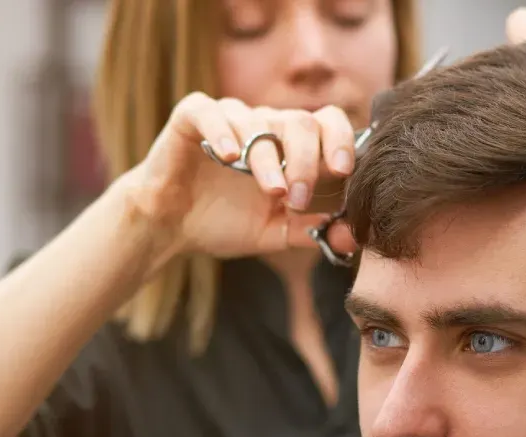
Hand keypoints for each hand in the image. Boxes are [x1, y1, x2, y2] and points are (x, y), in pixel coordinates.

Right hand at [124, 95, 357, 260]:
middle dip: (307, 160)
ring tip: (272, 191)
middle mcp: (266, 126)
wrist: (173, 226)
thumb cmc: (227, 223)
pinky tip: (230, 155)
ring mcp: (231, 118)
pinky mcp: (192, 118)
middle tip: (298, 197)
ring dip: (269, 159)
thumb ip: (312, 231)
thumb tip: (352, 236)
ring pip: (260, 122)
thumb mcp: (277, 233)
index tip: (343, 172)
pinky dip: (223, 131)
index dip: (341, 142)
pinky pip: (210, 111)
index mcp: (293, 147)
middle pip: (300, 121)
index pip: (329, 124)